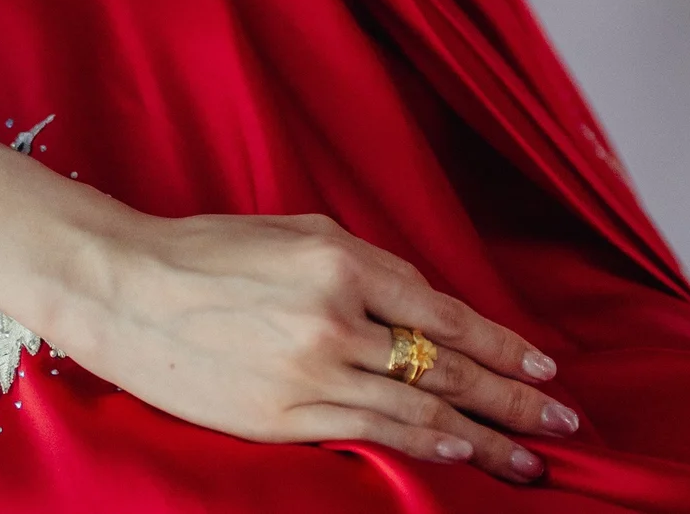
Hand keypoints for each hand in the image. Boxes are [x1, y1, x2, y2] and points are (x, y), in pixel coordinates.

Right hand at [64, 209, 576, 482]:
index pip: (443, 312)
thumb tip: (425, 311)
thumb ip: (367, 271)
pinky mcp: (282, 418)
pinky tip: (459, 454)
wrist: (126, 289)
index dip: (501, 343)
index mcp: (343, 259)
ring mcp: (309, 372)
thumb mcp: (300, 234)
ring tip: (529, 456)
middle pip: (444, 366)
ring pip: (416, 410)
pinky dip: (422, 446)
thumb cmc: (212, 251)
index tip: (545, 364)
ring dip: (481, 437)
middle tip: (564, 418)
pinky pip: (369, 435)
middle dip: (511, 396)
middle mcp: (335, 315)